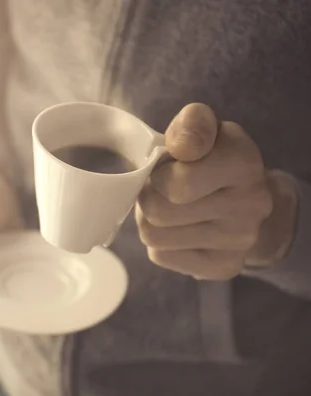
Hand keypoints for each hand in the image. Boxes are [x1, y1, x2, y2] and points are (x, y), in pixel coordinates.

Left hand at [135, 103, 281, 279]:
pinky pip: (161, 256)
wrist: (248, 201)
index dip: (158, 171)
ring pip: (153, 235)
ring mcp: (239, 241)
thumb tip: (182, 147)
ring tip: (168, 206)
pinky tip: (179, 229)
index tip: (169, 163)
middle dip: (149, 195)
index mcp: (243, 163)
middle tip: (160, 187)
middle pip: (157, 211)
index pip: (177, 183)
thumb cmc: (213, 158)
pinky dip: (161, 243)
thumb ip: (190, 126)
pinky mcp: (223, 267)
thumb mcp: (204, 129)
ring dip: (150, 219)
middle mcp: (249, 205)